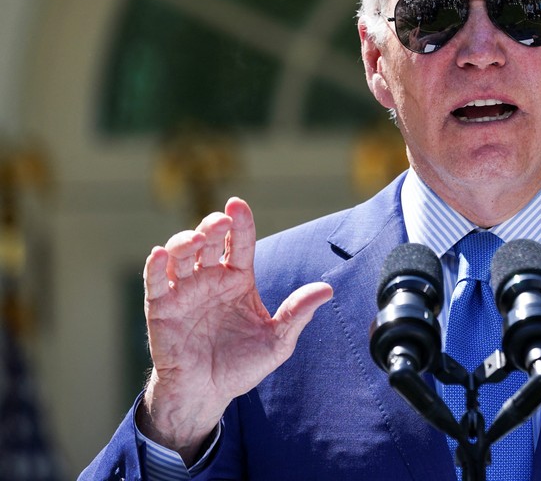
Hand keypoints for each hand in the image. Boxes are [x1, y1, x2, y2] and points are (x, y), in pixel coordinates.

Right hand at [138, 197, 332, 462]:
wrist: (208, 393)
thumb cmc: (242, 365)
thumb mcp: (277, 341)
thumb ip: (297, 313)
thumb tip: (328, 289)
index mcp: (238, 280)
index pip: (241, 243)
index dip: (240, 222)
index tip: (238, 204)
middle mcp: (210, 278)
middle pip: (210, 241)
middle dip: (213, 227)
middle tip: (220, 223)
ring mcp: (184, 291)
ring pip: (180, 254)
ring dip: (185, 241)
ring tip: (196, 242)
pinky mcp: (160, 307)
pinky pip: (155, 281)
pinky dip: (155, 266)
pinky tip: (159, 255)